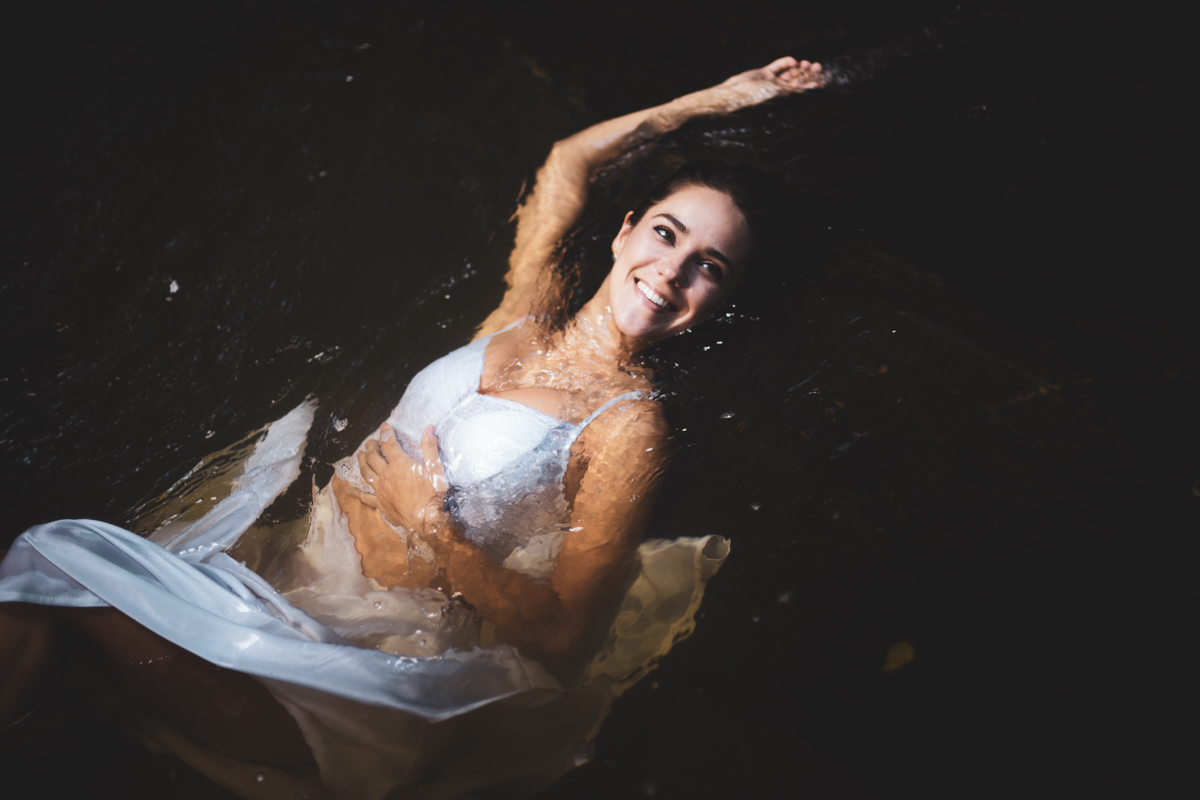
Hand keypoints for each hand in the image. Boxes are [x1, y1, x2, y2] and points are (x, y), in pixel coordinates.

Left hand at [342, 424, 451, 538]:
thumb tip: (429, 428)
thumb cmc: (433, 495)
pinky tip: (347, 489)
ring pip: (366, 473)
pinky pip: (364, 497)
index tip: (384, 426)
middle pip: (373, 457)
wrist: (428, 520)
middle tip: (370, 442)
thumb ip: (430, 448)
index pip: (389, 443)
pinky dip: (355, 492)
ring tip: (359, 456)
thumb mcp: (436, 469)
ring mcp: (381, 490)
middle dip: (371, 447)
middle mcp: (386, 475)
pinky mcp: (380, 503)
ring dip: (361, 462)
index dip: (386, 433)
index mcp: (400, 464)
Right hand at [720, 56, 824, 95]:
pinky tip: (792, 61)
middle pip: (797, 80)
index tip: (822, 79)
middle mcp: (779, 91)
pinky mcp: (764, 73)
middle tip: (817, 66)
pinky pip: (777, 66)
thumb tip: (814, 91)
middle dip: (807, 73)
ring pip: (789, 72)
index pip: (801, 91)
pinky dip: (785, 62)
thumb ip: (796, 91)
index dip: (812, 85)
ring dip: (798, 67)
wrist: (737, 94)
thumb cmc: (758, 98)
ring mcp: (771, 82)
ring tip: (806, 63)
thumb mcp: (781, 95)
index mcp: (784, 100)